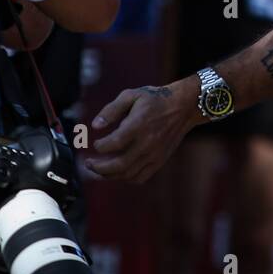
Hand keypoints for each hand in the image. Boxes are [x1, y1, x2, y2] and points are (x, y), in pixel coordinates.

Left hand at [85, 76, 201, 183]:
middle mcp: (147, 142)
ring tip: (98, 170)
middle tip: (88, 163)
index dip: (100, 146)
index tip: (95, 143)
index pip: (114, 143)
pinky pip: (140, 177)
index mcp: (139, 125)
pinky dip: (126, 178)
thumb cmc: (154, 99)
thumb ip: (111, 109)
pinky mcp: (159, 160)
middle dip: (99, 167)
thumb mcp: (131, 95)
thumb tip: (95, 125)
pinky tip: (117, 172)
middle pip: (119, 165)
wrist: (183, 107)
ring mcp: (154, 154)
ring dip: (109, 175)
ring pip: (128, 174)